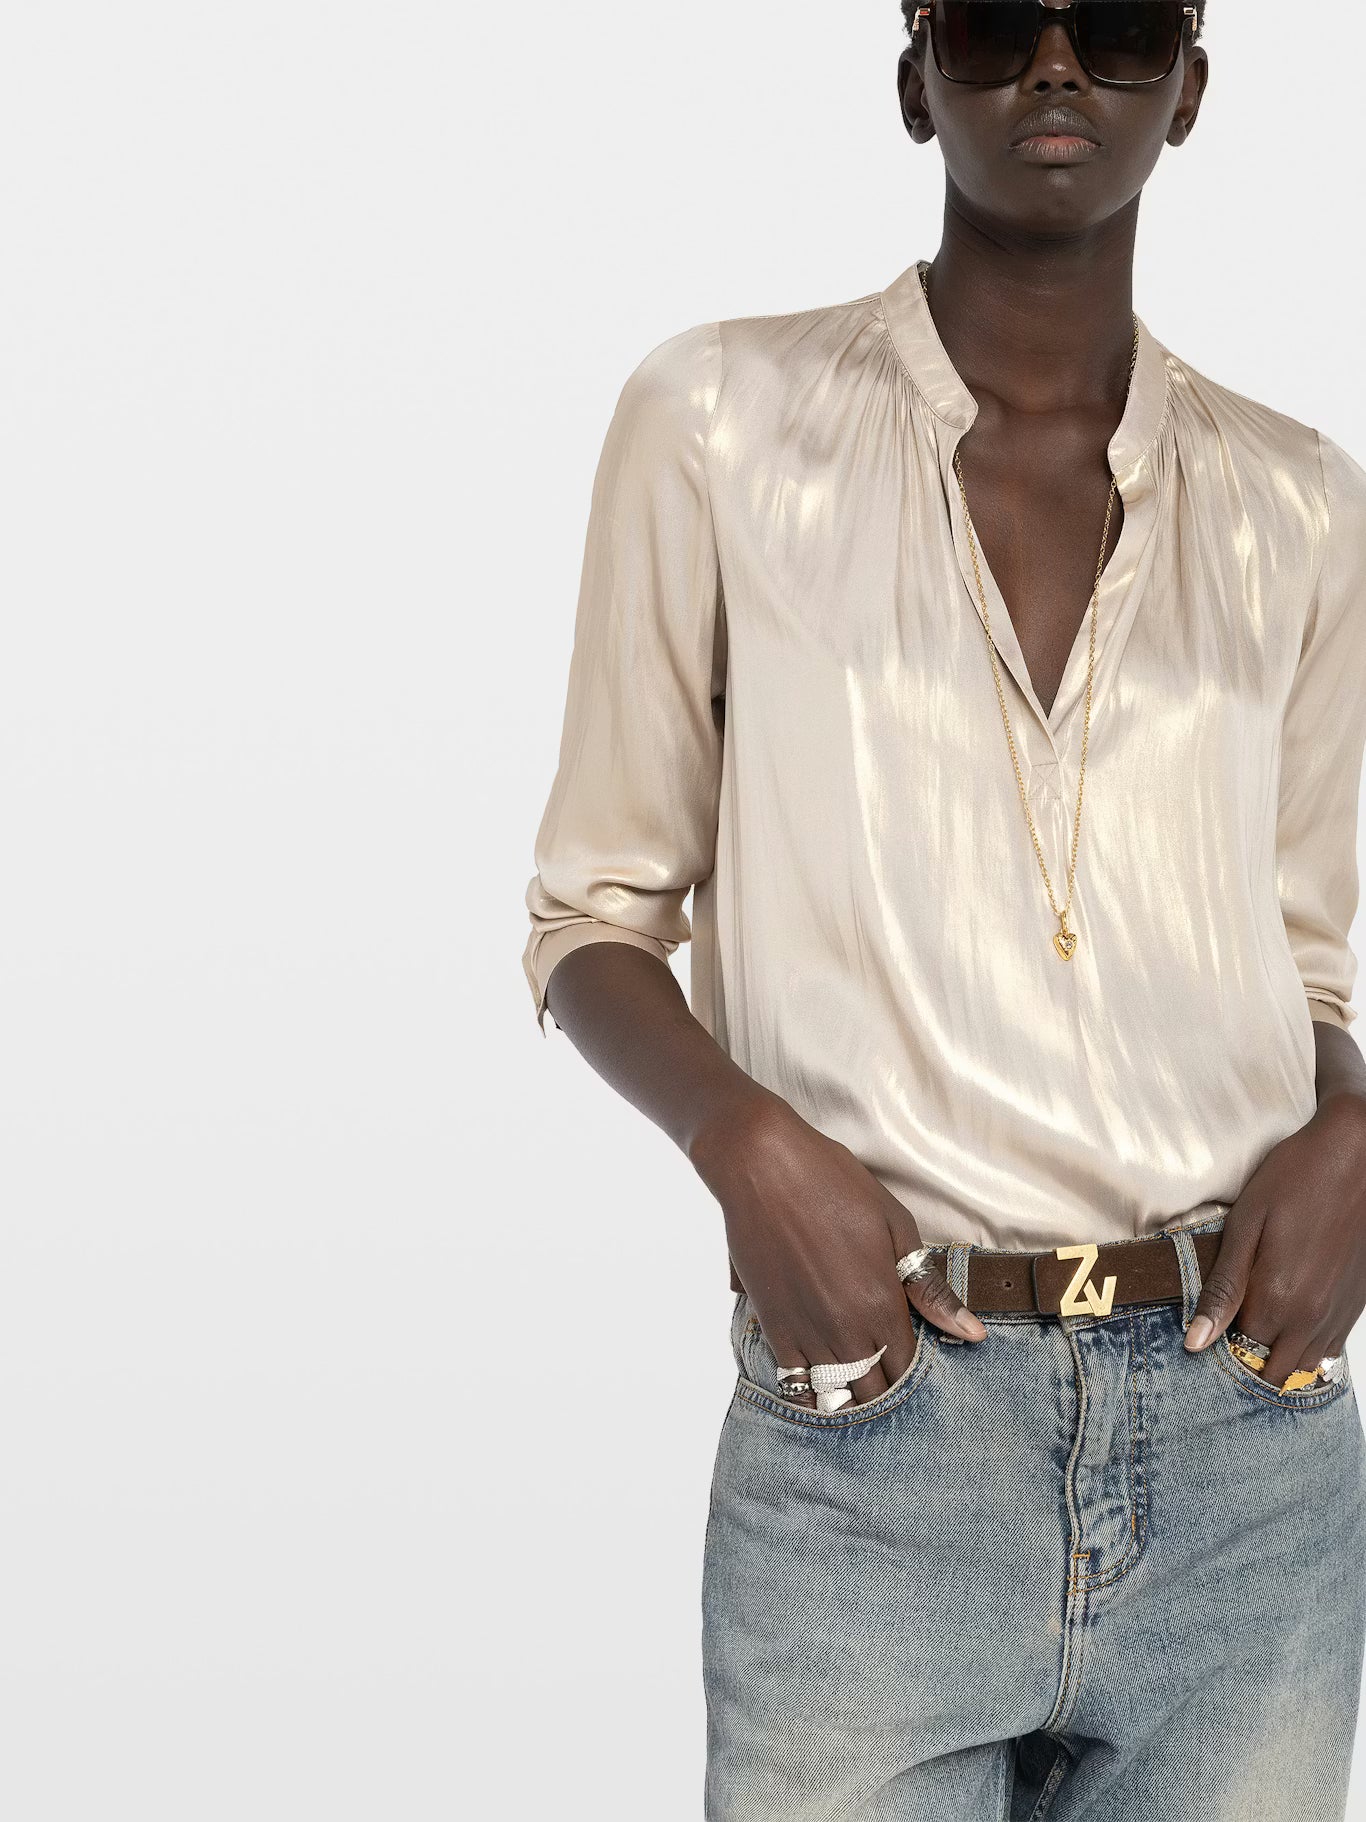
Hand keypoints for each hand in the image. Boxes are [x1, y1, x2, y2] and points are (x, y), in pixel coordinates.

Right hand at [691, 1092, 985, 1408]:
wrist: (762, 1166)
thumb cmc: (833, 1184)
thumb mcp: (896, 1226)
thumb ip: (931, 1289)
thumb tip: (972, 1333)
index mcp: (882, 1305)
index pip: (909, 1370)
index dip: (917, 1376)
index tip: (920, 1366)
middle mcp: (846, 1330)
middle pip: (875, 1392)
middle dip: (887, 1392)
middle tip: (890, 1375)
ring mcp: (806, 1333)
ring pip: (837, 1395)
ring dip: (853, 1397)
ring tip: (861, 1388)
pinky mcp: (773, 1326)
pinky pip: (795, 1382)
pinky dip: (812, 1392)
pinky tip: (822, 1388)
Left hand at [1183, 1094, 1365, 1388]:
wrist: (1355, 1156)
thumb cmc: (1294, 1180)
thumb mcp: (1244, 1226)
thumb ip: (1222, 1288)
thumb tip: (1195, 1341)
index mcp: (1279, 1299)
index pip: (1240, 1353)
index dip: (1219, 1342)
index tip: (1208, 1322)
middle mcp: (1313, 1317)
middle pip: (1274, 1369)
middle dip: (1249, 1357)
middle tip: (1231, 1321)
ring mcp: (1339, 1313)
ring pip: (1306, 1364)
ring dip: (1280, 1353)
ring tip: (1258, 1318)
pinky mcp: (1357, 1304)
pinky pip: (1330, 1347)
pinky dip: (1308, 1342)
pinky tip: (1290, 1312)